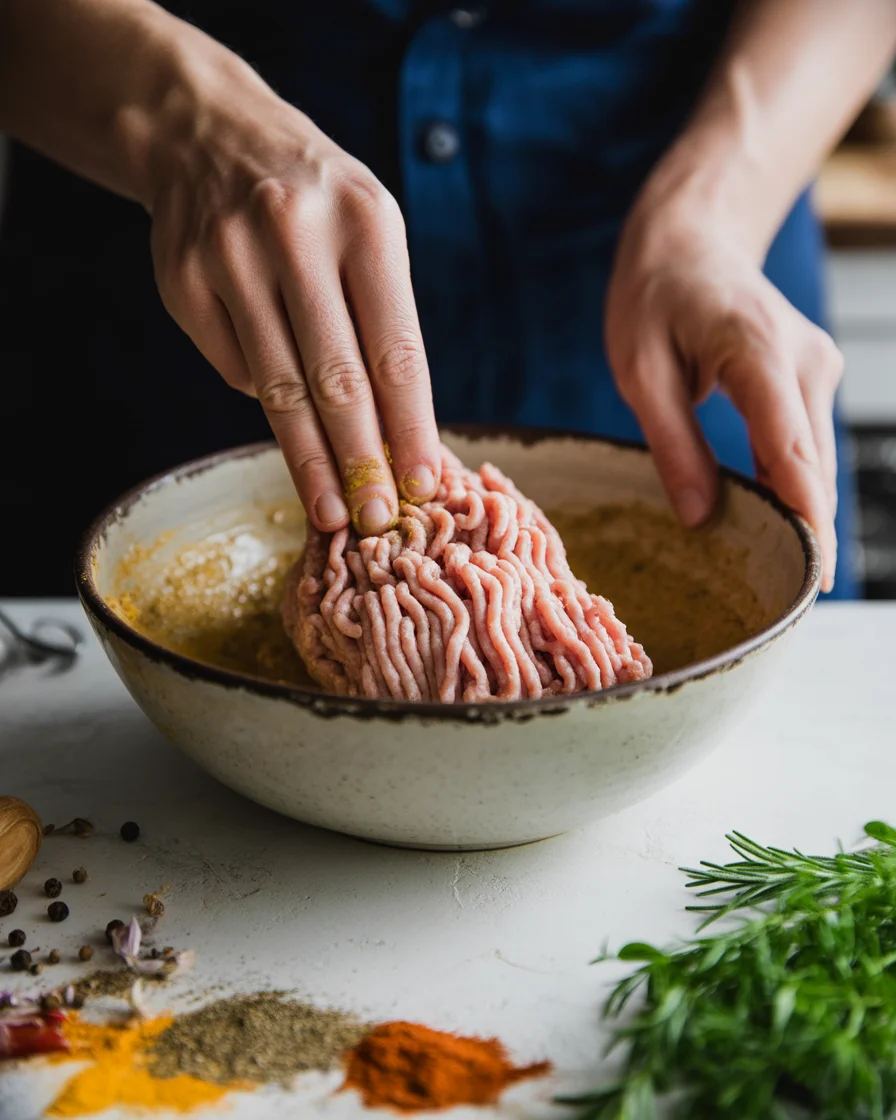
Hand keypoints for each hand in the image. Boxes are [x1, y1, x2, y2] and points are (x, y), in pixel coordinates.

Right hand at [147, 58, 439, 536]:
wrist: (208, 133)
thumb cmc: (316, 201)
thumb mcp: (369, 232)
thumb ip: (385, 322)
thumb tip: (405, 437)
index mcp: (364, 222)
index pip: (396, 349)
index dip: (412, 426)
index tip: (425, 484)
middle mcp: (294, 234)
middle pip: (336, 379)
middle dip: (362, 461)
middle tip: (377, 520)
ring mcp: (229, 257)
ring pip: (278, 387)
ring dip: (309, 460)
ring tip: (331, 511)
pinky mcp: (182, 282)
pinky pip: (233, 368)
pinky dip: (265, 398)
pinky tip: (284, 409)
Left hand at [605, 207, 840, 591]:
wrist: (690, 241)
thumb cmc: (652, 298)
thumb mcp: (639, 370)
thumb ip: (673, 442)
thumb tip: (698, 517)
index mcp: (756, 350)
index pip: (790, 448)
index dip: (803, 516)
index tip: (809, 574)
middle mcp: (802, 358)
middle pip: (812, 463)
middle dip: (807, 530)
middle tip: (792, 600)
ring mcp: (814, 366)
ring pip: (815, 458)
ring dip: (802, 512)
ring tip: (785, 577)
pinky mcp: (810, 376)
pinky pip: (805, 443)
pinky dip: (793, 484)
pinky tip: (777, 526)